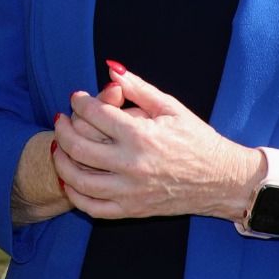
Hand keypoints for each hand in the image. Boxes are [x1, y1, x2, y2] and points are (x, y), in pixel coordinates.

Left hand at [51, 62, 260, 220]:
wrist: (220, 179)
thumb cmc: (196, 138)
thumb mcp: (169, 106)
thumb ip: (137, 87)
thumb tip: (110, 68)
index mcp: (141, 135)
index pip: (94, 114)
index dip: (79, 102)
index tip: (77, 97)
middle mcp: (131, 164)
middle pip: (78, 146)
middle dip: (63, 129)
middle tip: (61, 119)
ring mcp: (130, 191)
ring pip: (79, 179)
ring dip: (61, 160)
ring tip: (58, 146)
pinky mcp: (132, 210)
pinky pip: (92, 207)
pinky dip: (75, 194)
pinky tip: (69, 179)